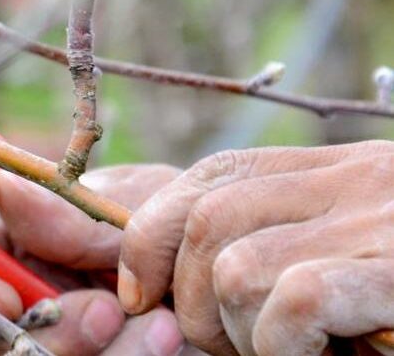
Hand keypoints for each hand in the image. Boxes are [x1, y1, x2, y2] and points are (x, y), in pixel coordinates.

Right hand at [0, 165, 200, 355]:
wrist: (237, 262)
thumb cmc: (180, 217)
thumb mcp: (133, 204)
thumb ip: (69, 212)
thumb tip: (1, 185)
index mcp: (20, 239)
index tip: (3, 292)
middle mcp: (31, 293)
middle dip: (48, 328)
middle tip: (106, 313)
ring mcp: (64, 336)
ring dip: (103, 349)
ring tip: (163, 327)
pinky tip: (169, 339)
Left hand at [118, 140, 393, 355]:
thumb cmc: (392, 300)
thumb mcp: (343, 251)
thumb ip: (274, 238)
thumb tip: (157, 271)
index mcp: (337, 169)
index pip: (215, 174)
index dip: (155, 233)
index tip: (138, 293)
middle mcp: (356, 179)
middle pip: (208, 219)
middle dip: (189, 297)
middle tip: (226, 344)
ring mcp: (379, 221)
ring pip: (237, 267)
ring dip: (239, 332)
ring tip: (281, 352)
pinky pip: (296, 301)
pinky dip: (283, 346)